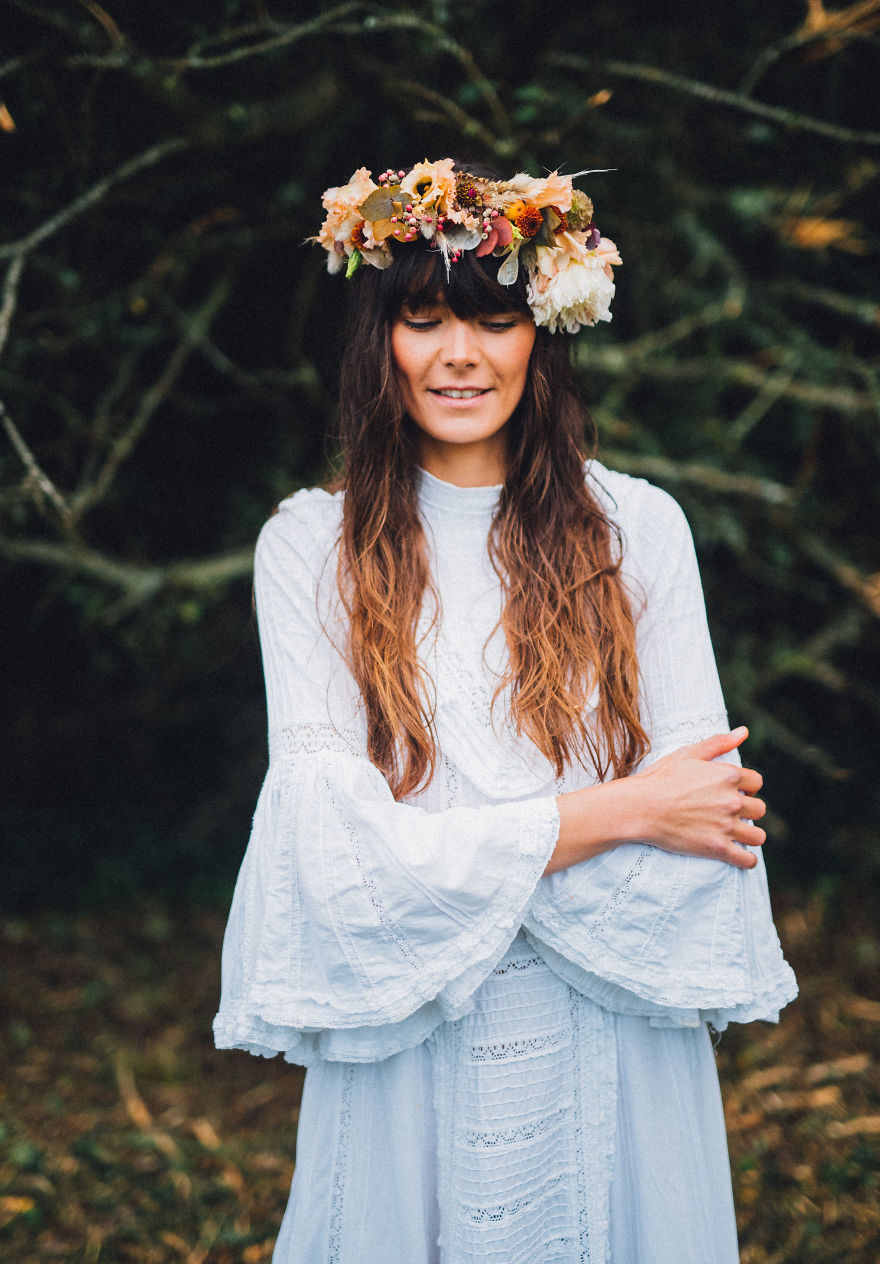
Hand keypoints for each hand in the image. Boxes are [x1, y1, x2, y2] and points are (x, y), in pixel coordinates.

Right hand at [631, 726, 765, 869]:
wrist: (640, 807)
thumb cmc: (660, 778)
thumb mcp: (688, 754)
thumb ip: (719, 742)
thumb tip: (744, 731)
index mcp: (728, 775)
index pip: (757, 782)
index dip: (747, 786)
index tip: (736, 791)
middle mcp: (732, 800)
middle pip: (760, 809)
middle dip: (749, 810)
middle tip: (732, 813)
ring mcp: (726, 826)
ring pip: (757, 836)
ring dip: (751, 835)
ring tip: (739, 835)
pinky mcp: (717, 848)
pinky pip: (746, 860)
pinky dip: (747, 861)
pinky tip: (740, 856)